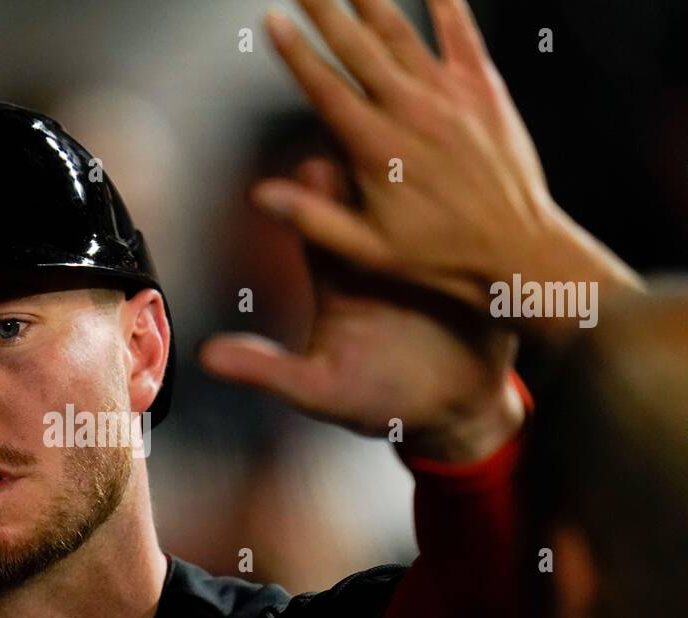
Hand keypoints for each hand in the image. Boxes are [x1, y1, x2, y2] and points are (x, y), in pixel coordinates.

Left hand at [201, 155, 522, 462]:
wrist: (453, 415)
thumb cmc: (377, 402)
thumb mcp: (320, 390)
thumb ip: (267, 370)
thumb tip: (207, 356)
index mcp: (337, 272)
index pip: (317, 217)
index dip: (315, 191)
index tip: (315, 168)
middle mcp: (377, 250)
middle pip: (370, 190)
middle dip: (372, 161)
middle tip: (374, 135)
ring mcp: (427, 249)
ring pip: (422, 191)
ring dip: (426, 164)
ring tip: (430, 132)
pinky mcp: (471, 256)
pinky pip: (469, 216)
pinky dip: (471, 189)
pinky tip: (480, 159)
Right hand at [252, 0, 640, 317]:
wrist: (518, 249)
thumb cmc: (442, 255)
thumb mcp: (368, 250)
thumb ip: (312, 218)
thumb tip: (262, 196)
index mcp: (375, 148)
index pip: (324, 87)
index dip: (294, 52)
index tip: (272, 21)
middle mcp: (409, 111)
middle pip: (355, 46)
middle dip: (323, 9)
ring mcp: (448, 95)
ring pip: (400, 32)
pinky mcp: (483, 88)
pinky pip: (461, 32)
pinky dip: (445, 2)